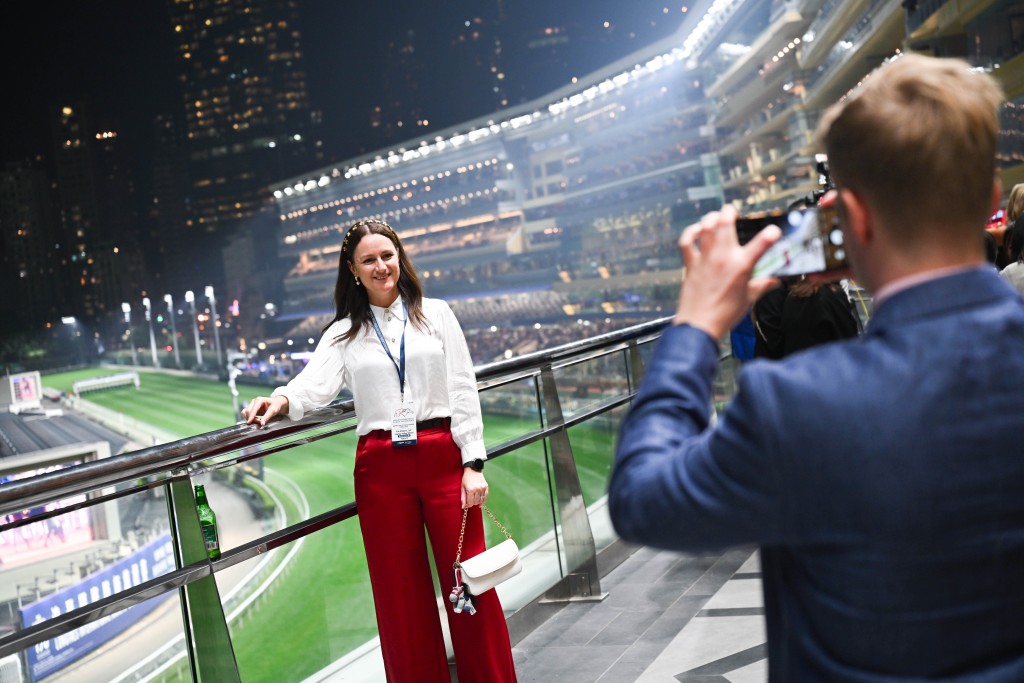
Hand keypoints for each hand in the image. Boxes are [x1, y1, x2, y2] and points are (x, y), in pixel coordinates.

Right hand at [241, 395, 288, 426]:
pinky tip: (255, 420)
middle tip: (260, 423)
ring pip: (245, 412)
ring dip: (249, 418)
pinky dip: (248, 417)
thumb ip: (267, 417)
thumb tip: (261, 424)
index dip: (251, 416)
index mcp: (259, 400)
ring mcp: (252, 404)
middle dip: (252, 418)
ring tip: (257, 421)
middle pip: (248, 411)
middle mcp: (254, 401)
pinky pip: (246, 413)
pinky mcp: (251, 408)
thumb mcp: (273, 410)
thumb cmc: (275, 405)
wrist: (276, 403)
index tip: (249, 422)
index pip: (253, 409)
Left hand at [461, 469, 487, 508]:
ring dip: (477, 502)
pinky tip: (481, 503)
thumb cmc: (466, 479)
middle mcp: (477, 489)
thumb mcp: (462, 487)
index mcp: (470, 490)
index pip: (470, 503)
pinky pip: (486, 496)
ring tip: (474, 499)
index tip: (467, 504)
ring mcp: (482, 488)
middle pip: (475, 502)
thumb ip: (463, 498)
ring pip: (480, 500)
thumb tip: (463, 507)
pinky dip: (483, 501)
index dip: (468, 505)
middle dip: (472, 503)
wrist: (473, 469)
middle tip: (470, 501)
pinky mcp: (486, 486)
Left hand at [674, 205, 781, 339]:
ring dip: (711, 218)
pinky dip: (690, 232)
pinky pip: (686, 241)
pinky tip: (696, 230)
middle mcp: (723, 257)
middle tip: (733, 211)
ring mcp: (705, 258)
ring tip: (716, 217)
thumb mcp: (749, 299)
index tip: (774, 230)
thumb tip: (774, 281)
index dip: (770, 233)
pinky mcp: (691, 264)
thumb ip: (763, 285)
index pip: (761, 243)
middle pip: (725, 222)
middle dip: (730, 211)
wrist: (700, 324)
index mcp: (741, 266)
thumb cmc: (723, 314)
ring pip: (706, 226)